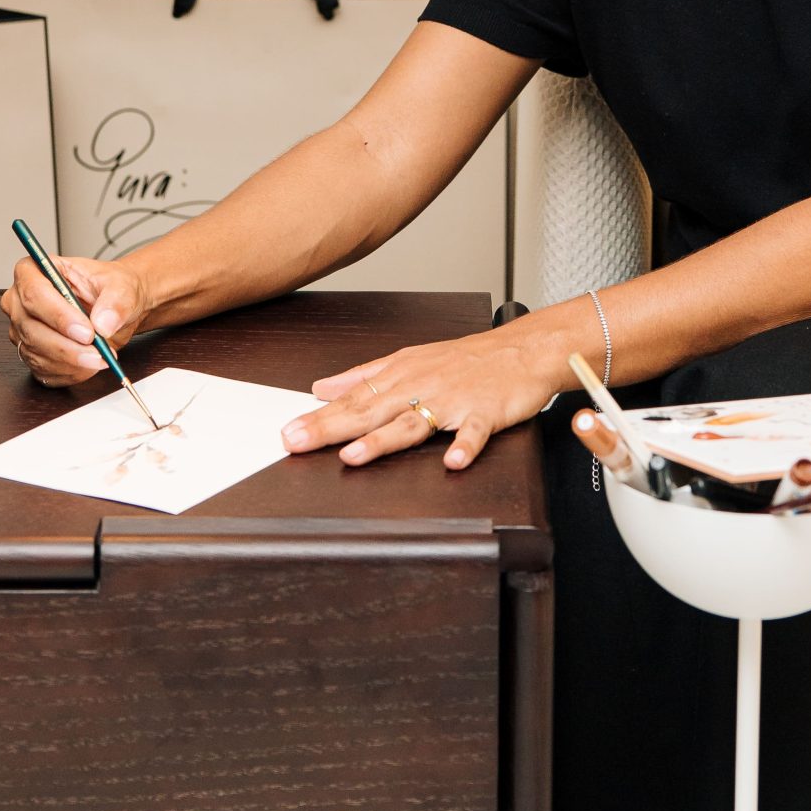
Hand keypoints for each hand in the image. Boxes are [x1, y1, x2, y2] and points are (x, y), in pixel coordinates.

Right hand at [0, 252, 153, 387]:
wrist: (115, 306)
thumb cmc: (108, 287)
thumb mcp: (121, 286)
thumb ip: (115, 301)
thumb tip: (103, 323)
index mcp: (34, 271)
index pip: (34, 293)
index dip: (59, 315)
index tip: (87, 332)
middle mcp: (21, 300)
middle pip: (31, 328)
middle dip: (67, 346)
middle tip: (98, 352)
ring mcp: (22, 329)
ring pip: (36, 352)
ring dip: (71, 362)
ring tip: (101, 358)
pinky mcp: (31, 353)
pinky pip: (42, 370)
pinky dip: (68, 373)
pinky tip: (89, 365)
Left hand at [281, 317, 572, 471]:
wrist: (523, 349)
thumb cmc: (467, 358)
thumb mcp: (410, 359)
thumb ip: (364, 376)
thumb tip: (322, 387)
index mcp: (401, 375)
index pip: (352, 399)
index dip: (318, 417)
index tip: (287, 432)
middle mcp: (421, 386)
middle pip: (371, 411)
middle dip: (332, 428)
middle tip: (297, 441)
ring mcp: (453, 400)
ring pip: (414, 422)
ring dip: (384, 439)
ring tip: (355, 454)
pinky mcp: (485, 412)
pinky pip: (474, 432)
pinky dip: (465, 446)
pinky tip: (452, 461)